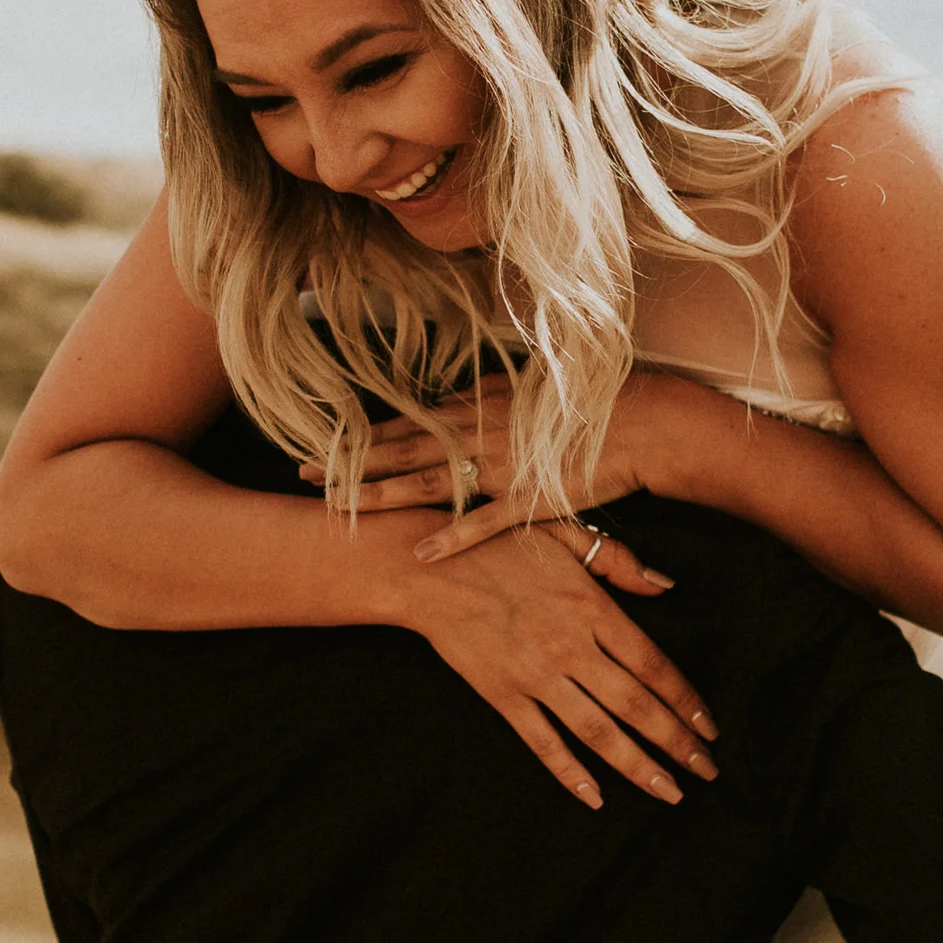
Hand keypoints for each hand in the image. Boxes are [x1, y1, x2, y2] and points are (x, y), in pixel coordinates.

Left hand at [307, 375, 690, 563]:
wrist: (641, 420)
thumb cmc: (584, 402)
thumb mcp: (523, 391)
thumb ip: (481, 400)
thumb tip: (445, 404)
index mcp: (477, 408)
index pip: (405, 424)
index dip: (361, 437)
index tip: (320, 446)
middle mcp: (479, 434)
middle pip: (401, 451)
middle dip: (349, 465)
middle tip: (301, 476)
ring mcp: (502, 467)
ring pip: (429, 483)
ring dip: (381, 495)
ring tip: (340, 509)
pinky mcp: (530, 498)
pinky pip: (483, 521)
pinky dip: (451, 536)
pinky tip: (419, 550)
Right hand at [391, 514, 717, 811]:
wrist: (426, 568)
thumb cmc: (498, 544)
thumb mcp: (564, 534)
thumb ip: (619, 562)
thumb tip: (665, 586)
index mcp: (591, 608)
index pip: (653, 664)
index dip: (686, 700)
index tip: (709, 727)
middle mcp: (570, 648)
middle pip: (636, 706)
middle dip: (676, 743)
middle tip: (707, 771)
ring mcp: (535, 677)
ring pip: (598, 733)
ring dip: (638, 767)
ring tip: (670, 792)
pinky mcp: (503, 696)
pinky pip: (543, 743)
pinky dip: (570, 774)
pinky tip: (596, 798)